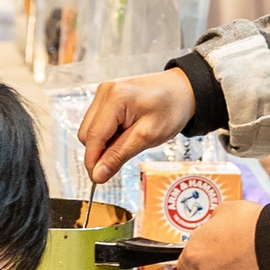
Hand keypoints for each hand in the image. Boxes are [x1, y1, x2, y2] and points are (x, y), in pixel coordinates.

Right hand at [77, 69, 197, 184]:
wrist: (182, 90)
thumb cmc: (171, 109)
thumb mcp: (147, 137)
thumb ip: (119, 155)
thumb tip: (98, 174)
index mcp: (114, 98)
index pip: (93, 137)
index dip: (93, 161)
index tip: (99, 179)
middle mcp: (104, 92)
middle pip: (87, 134)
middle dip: (99, 151)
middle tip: (121, 158)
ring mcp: (103, 93)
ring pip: (90, 129)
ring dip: (104, 143)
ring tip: (127, 142)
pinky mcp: (106, 97)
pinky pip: (97, 122)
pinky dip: (107, 134)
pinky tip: (124, 134)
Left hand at [172, 200, 266, 269]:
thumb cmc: (249, 223)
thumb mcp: (224, 210)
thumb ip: (212, 222)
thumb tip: (214, 224)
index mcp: (195, 252)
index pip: (184, 266)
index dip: (193, 260)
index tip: (201, 254)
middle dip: (216, 261)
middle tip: (231, 248)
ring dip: (232, 269)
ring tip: (247, 254)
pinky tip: (256, 263)